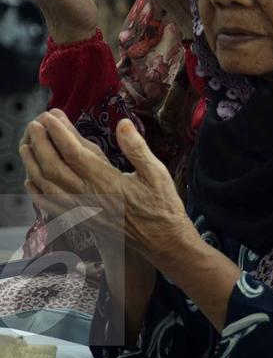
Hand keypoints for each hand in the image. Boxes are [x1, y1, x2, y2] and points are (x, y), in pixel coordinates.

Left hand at [19, 110, 195, 264]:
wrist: (161, 241)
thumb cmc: (162, 205)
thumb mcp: (157, 173)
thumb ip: (137, 148)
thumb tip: (123, 124)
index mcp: (107, 181)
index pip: (75, 153)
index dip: (59, 133)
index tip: (50, 116)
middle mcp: (89, 196)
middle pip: (54, 167)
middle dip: (41, 144)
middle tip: (34, 124)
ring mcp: (82, 210)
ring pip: (48, 186)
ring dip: (33, 165)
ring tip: (25, 147)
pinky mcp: (81, 220)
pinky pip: (51, 206)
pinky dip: (37, 193)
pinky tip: (30, 183)